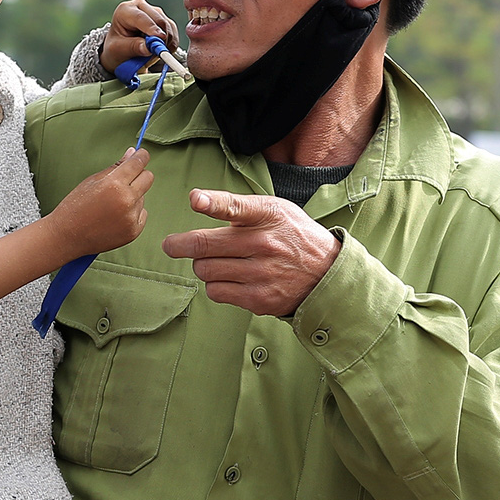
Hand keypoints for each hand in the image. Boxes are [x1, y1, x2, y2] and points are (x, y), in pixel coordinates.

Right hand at [46, 149, 153, 256]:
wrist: (68, 236)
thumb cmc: (76, 207)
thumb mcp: (92, 181)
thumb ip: (116, 167)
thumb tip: (132, 153)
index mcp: (114, 184)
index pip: (138, 163)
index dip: (141, 156)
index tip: (141, 155)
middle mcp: (126, 200)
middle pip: (148, 178)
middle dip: (140, 174)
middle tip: (127, 178)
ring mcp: (131, 217)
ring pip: (142, 197)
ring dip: (132, 196)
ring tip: (111, 205)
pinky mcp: (134, 230)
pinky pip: (142, 213)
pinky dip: (133, 213)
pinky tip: (115, 217)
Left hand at [101, 0, 180, 75]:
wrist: (122, 50)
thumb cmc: (117, 48)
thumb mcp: (118, 50)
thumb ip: (133, 47)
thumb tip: (148, 48)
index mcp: (125, 10)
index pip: (140, 17)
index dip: (151, 28)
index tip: (160, 38)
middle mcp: (141, 7)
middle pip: (158, 19)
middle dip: (160, 38)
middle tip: (156, 54)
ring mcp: (155, 13)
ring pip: (168, 27)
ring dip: (165, 43)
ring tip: (152, 54)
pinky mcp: (165, 21)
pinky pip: (174, 33)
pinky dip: (170, 45)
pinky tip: (160, 50)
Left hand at [162, 190, 342, 315]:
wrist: (326, 274)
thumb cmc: (292, 236)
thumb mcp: (275, 210)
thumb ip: (239, 206)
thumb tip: (198, 201)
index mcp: (268, 215)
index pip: (238, 207)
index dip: (213, 202)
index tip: (196, 200)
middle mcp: (264, 244)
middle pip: (204, 245)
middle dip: (180, 245)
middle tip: (172, 245)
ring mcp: (261, 273)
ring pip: (205, 270)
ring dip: (203, 266)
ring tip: (216, 262)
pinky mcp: (258, 298)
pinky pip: (216, 292)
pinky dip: (215, 285)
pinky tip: (229, 279)